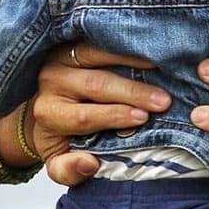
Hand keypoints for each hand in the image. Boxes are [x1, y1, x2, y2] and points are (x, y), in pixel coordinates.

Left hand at [16, 45, 168, 185]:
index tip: (143, 118)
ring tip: (161, 67)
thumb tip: (90, 164)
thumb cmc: (61, 136)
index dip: (114, 116)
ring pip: (97, 54)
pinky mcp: (72, 41)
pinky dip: (124, 42)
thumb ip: (69, 170)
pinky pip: (99, 38)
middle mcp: (51, 82)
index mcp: (49, 114)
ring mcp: (61, 57)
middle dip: (132, 92)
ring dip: (132, 60)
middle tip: (162, 100)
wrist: (45, 107)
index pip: (83, 116)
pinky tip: (149, 47)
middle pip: (95, 85)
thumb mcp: (58, 162)